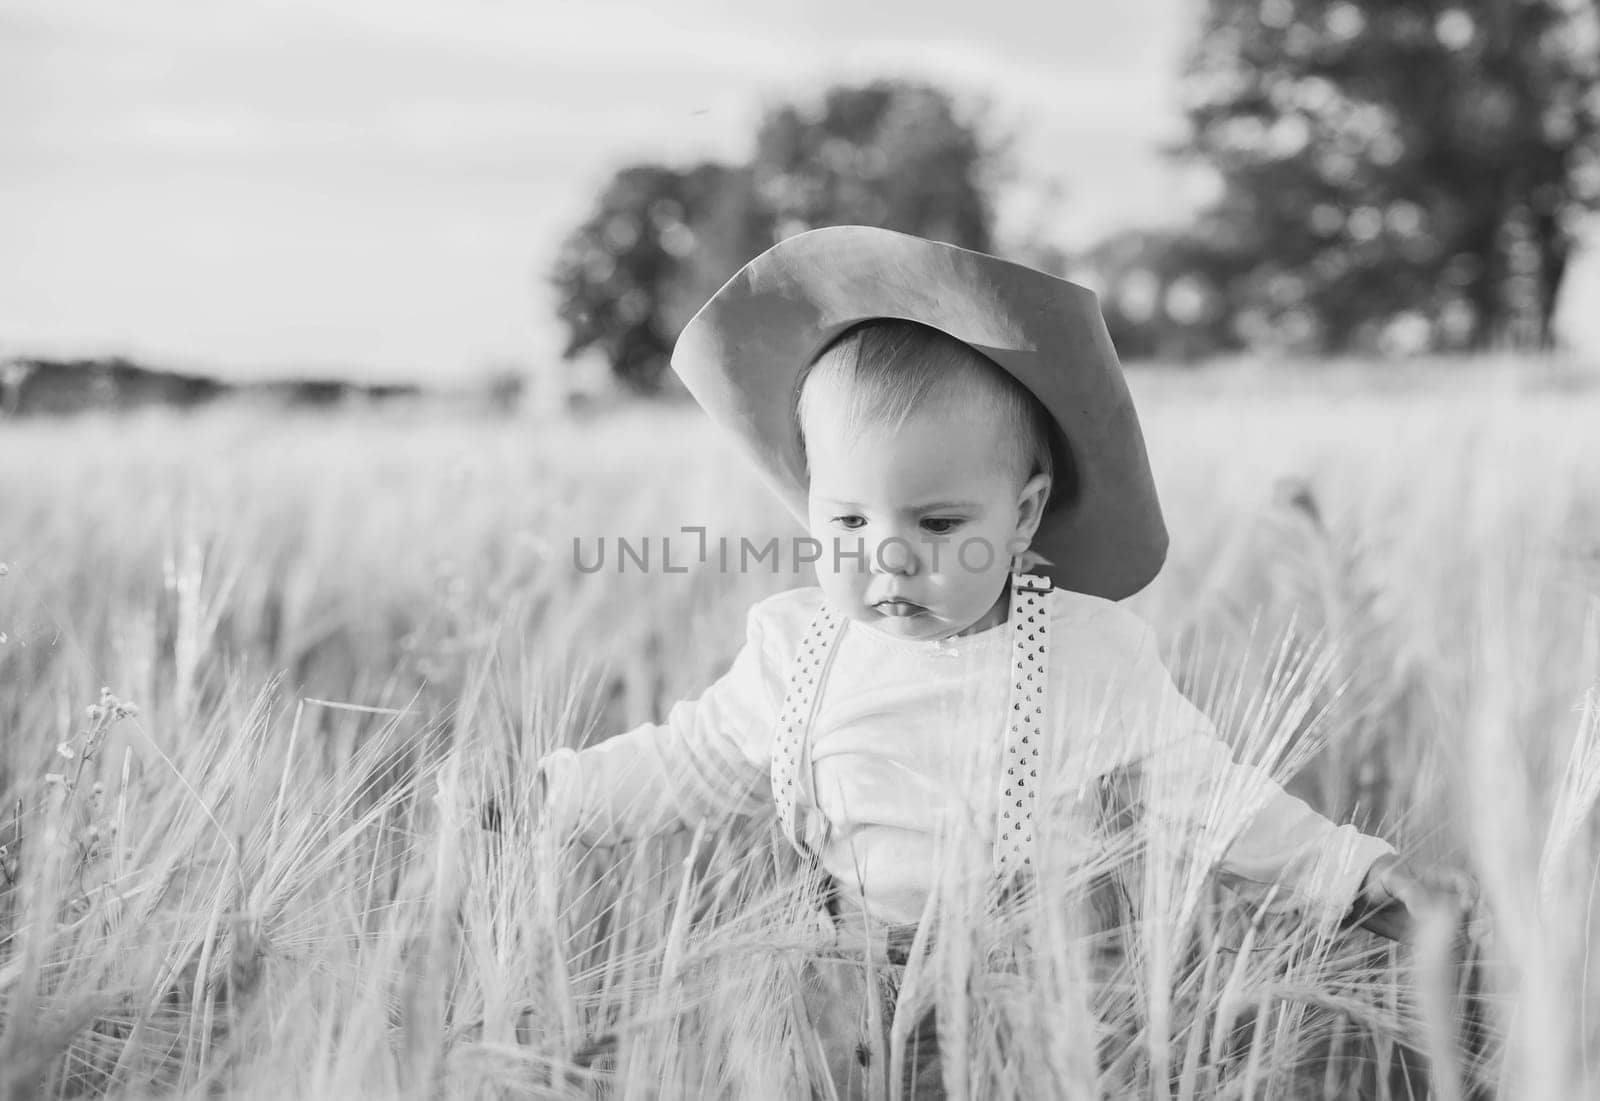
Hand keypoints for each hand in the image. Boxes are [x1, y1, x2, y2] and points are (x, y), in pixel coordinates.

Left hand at [1352, 853, 1480, 942]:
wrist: (1359, 896)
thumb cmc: (1378, 877)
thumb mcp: (1391, 878)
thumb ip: (1411, 892)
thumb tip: (1427, 912)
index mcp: (1438, 877)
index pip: (1464, 883)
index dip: (1471, 892)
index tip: (1467, 905)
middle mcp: (1444, 898)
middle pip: (1474, 908)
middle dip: (1482, 919)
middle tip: (1477, 932)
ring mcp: (1439, 918)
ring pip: (1467, 928)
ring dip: (1475, 937)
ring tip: (1475, 945)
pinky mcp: (1430, 936)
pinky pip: (1449, 944)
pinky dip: (1455, 950)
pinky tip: (1454, 955)